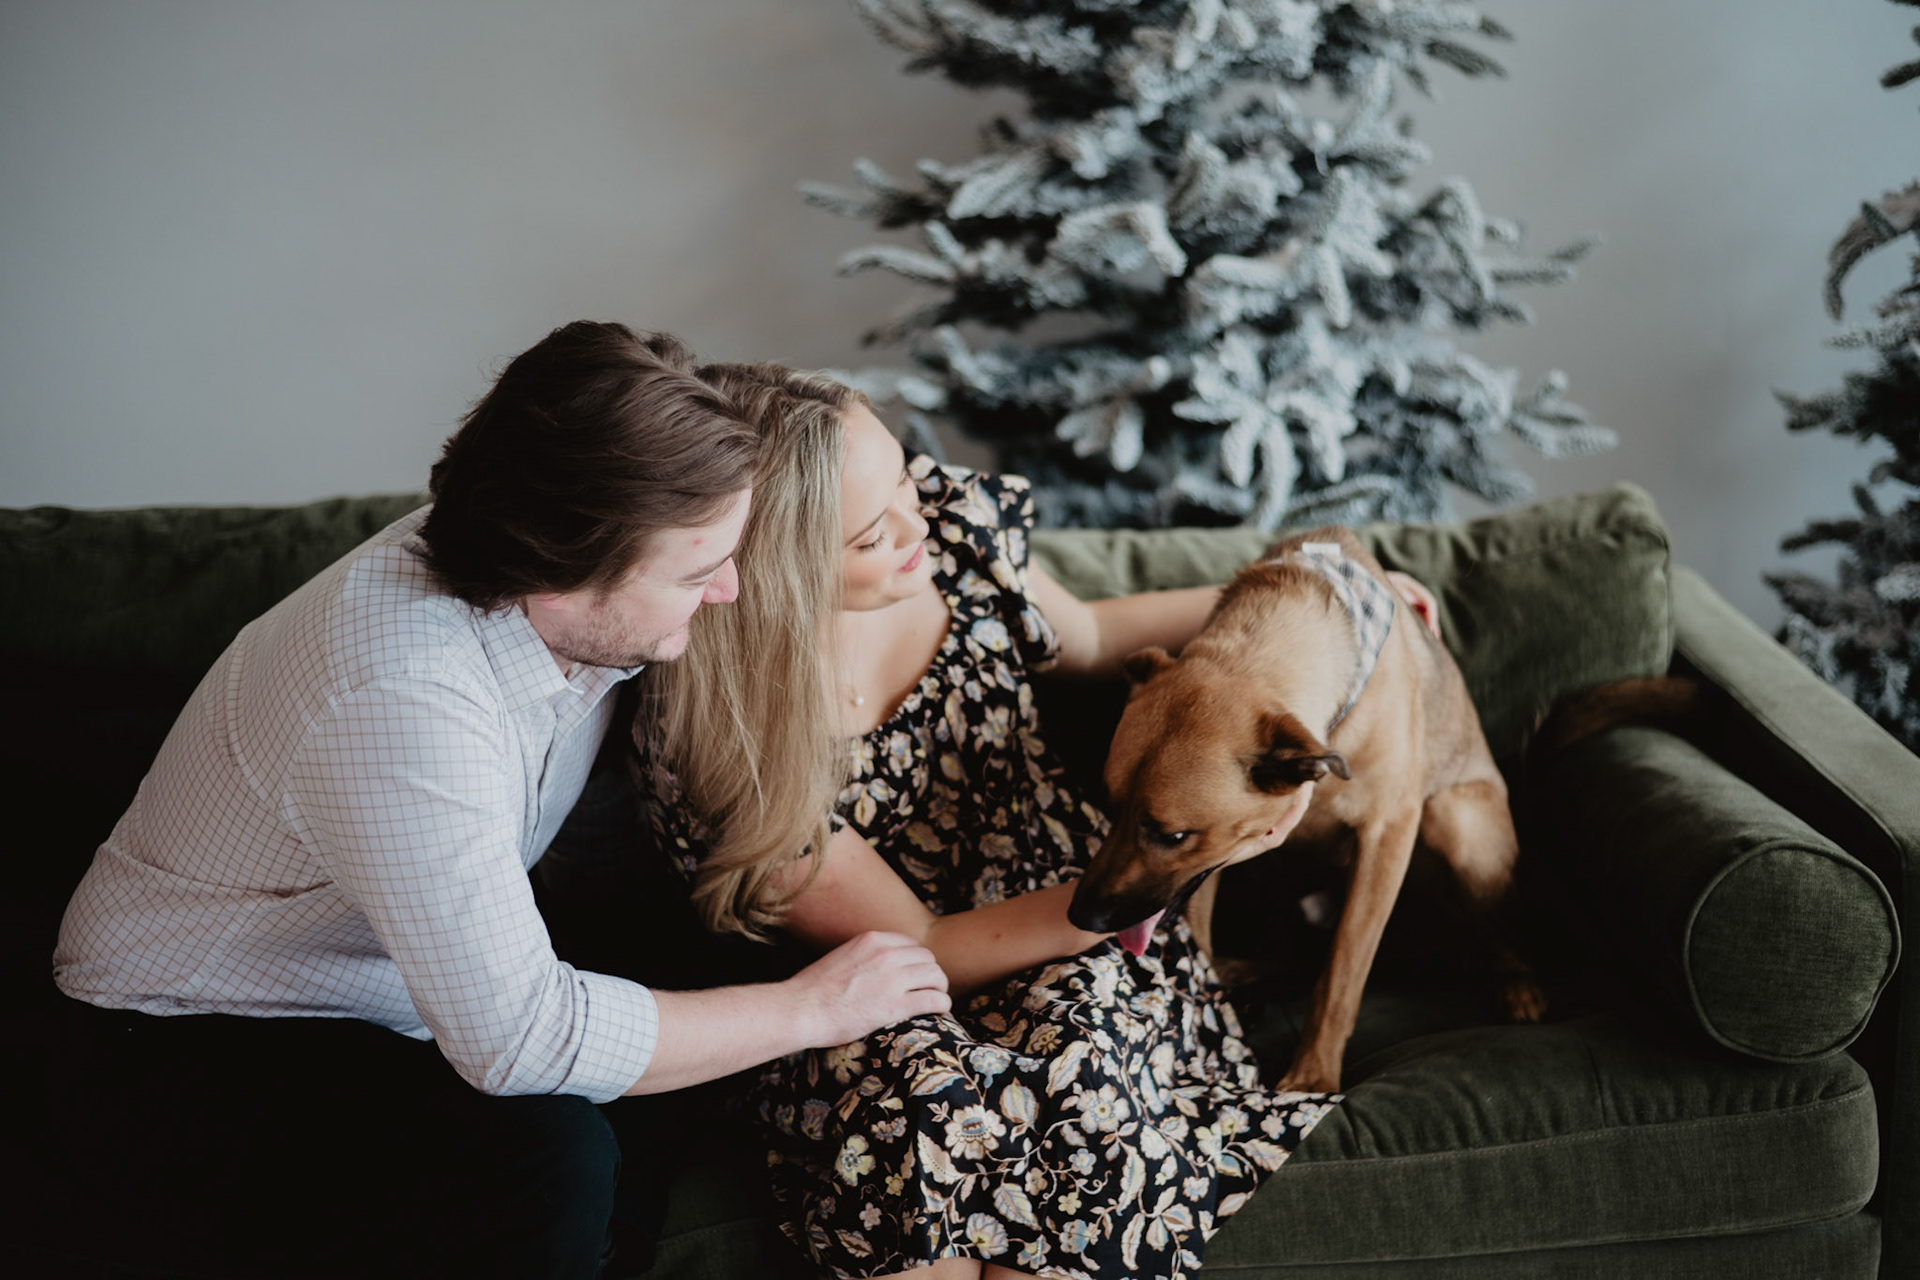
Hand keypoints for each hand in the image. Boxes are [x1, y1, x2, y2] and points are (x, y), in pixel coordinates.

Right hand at [784, 930, 950, 1046]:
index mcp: (872, 940)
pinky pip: (934, 999)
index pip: (911, 944)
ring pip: (936, 976)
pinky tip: (940, 1011)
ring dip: (939, 988)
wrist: (800, 1009)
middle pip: (928, 958)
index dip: (916, 961)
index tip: (915, 974)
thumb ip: (863, 956)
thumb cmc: (813, 989)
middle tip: (928, 989)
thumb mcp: (841, 956)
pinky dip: (942, 1004)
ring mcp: (892, 979)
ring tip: (936, 999)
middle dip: (931, 974)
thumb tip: (874, 966)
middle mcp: (886, 954)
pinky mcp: (895, 1005)